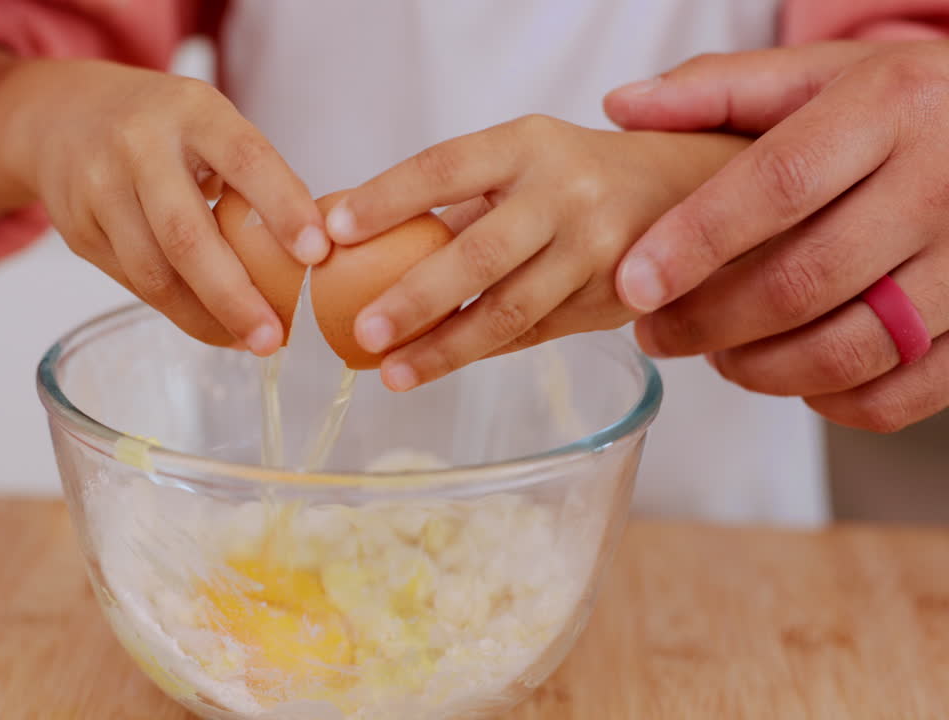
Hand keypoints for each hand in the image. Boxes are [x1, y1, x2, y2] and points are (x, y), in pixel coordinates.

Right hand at [2, 60, 326, 354]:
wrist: (64, 115)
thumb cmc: (162, 126)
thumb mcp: (209, 123)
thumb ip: (253, 175)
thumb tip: (310, 253)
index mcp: (191, 111)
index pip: (245, 159)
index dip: (282, 207)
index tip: (317, 254)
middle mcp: (139, 147)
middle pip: (187, 235)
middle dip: (235, 296)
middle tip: (274, 337)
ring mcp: (99, 189)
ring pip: (154, 273)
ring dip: (205, 318)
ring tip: (247, 340)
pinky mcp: (78, 230)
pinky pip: (134, 283)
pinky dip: (177, 311)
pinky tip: (211, 325)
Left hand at [323, 115, 747, 391]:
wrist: (692, 190)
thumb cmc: (576, 176)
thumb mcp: (522, 159)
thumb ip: (454, 198)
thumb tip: (349, 238)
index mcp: (527, 144)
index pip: (444, 167)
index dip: (386, 200)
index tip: (331, 233)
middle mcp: (566, 193)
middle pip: (478, 254)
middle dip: (415, 299)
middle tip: (362, 333)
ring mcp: (596, 251)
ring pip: (510, 311)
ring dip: (445, 349)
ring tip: (391, 374)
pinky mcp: (613, 301)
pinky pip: (533, 334)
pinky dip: (481, 352)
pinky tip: (438, 366)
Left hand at [605, 41, 948, 431]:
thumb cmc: (906, 104)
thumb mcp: (823, 74)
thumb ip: (721, 90)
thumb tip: (622, 106)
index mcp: (890, 110)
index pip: (778, 184)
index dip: (695, 243)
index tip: (633, 285)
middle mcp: (941, 186)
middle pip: (803, 281)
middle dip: (707, 322)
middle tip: (655, 332)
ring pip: (849, 350)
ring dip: (758, 369)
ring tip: (715, 353)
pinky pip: (901, 396)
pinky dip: (831, 402)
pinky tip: (791, 373)